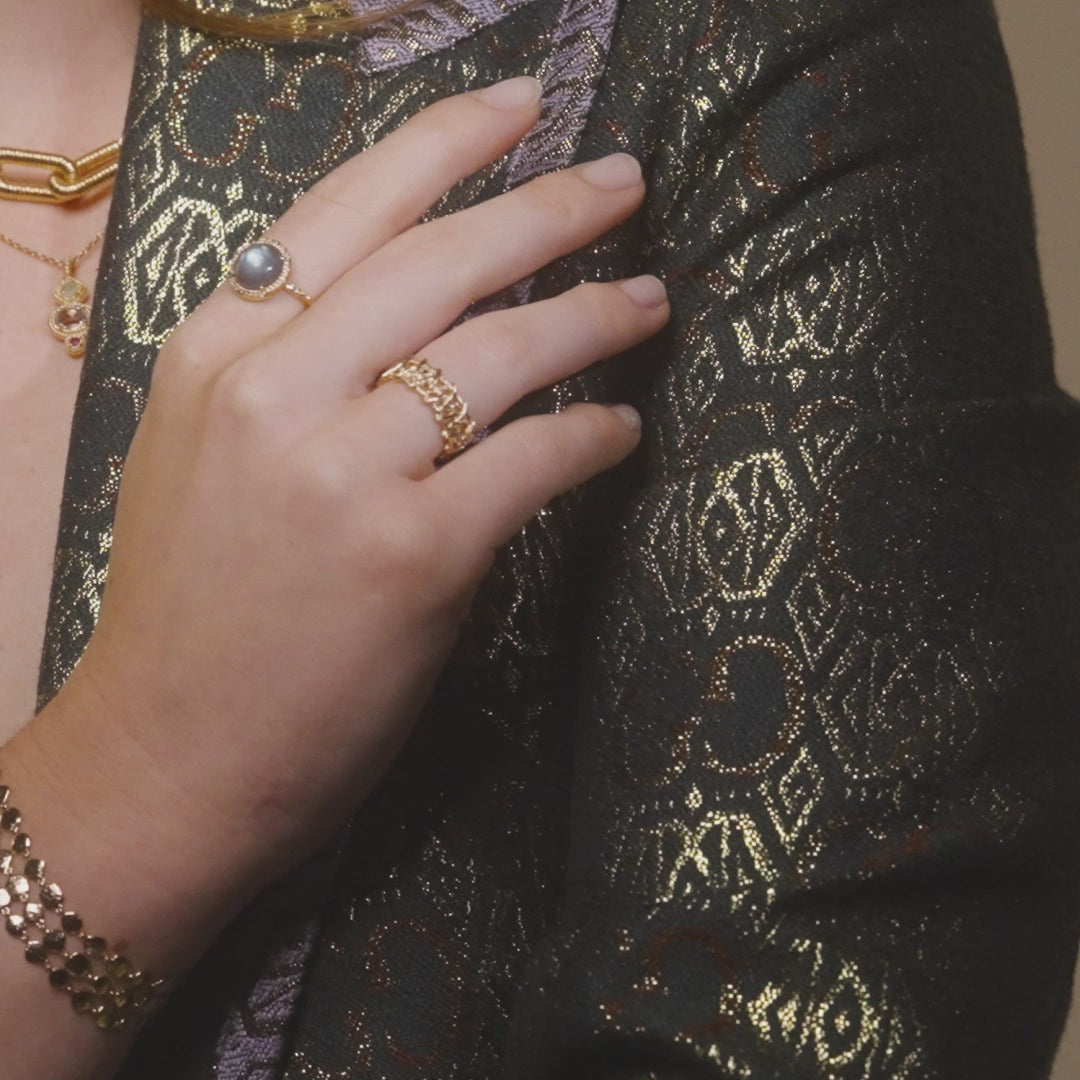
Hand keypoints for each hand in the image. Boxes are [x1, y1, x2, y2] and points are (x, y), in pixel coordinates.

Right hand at [18, 75, 668, 947]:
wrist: (171, 755)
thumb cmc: (193, 614)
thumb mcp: (201, 456)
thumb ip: (282, 370)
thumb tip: (397, 316)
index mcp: (217, 355)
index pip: (347, 210)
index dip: (445, 145)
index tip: (522, 109)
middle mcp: (277, 392)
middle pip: (442, 261)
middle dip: (550, 208)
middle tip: (625, 184)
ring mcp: (346, 472)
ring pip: (503, 352)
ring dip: (596, 316)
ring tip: (651, 301)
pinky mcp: (415, 555)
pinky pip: (535, 463)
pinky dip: (594, 440)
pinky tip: (624, 431)